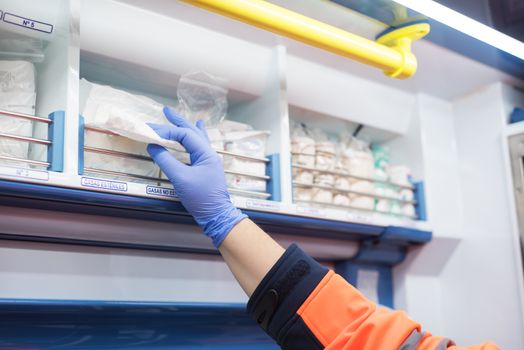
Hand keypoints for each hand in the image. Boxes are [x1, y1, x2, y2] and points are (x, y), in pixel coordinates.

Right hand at [147, 106, 246, 246]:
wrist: (216, 215)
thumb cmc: (200, 197)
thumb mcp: (180, 178)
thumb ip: (166, 160)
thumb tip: (153, 145)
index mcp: (205, 153)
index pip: (184, 135)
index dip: (167, 130)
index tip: (150, 130)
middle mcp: (209, 153)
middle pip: (192, 132)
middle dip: (178, 121)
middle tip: (165, 110)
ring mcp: (209, 160)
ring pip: (196, 138)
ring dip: (185, 127)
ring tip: (177, 117)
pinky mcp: (206, 167)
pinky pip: (199, 146)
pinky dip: (195, 137)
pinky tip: (198, 129)